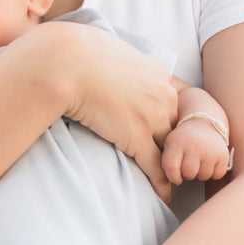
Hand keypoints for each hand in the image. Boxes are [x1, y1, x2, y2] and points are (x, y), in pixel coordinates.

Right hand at [43, 22, 177, 203]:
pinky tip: (163, 197)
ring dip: (173, 168)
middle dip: (177, 145)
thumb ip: (118, 60)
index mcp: (157, 73)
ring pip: (171, 150)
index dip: (168, 119)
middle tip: (177, 162)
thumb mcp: (109, 47)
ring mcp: (153, 117)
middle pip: (178, 127)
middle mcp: (163, 95)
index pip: (171, 102)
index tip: (165, 131)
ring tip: (174, 183)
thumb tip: (107, 58)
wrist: (65, 62)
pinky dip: (162, 185)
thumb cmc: (77, 52)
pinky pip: (157, 167)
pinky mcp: (137, 137)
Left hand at [161, 116, 231, 184]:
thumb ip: (167, 161)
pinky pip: (217, 175)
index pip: (172, 168)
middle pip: (189, 174)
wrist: (204, 123)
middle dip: (187, 173)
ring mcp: (210, 150)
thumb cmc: (184, 138)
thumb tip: (171, 181)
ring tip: (199, 161)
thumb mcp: (170, 144)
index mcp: (177, 142)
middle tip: (189, 164)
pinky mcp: (223, 155)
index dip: (173, 177)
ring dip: (201, 173)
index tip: (176, 177)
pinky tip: (209, 162)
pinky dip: (214, 172)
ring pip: (203, 176)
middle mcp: (194, 145)